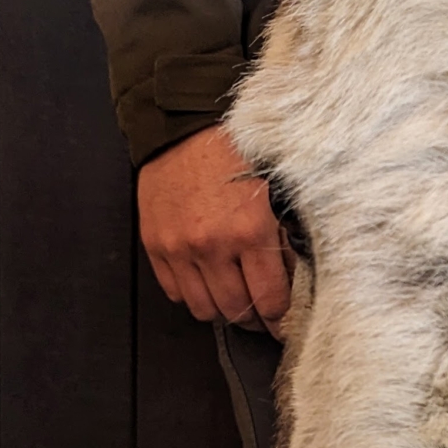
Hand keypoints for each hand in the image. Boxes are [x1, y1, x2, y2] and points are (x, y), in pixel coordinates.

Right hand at [138, 124, 293, 336]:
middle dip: (254, 318)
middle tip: (263, 313)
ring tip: (235, 297)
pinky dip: (191, 292)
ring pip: (203, 308)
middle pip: (236, 311)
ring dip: (222, 309)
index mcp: (249, 231)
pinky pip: (174, 291)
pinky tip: (206, 279)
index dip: (280, 318)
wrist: (186, 126)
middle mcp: (212, 246)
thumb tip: (291, 276)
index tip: (285, 321)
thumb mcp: (274, 191)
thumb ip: (281, 237)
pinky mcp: (155, 244)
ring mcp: (179, 248)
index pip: (270, 300)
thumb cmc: (236, 151)